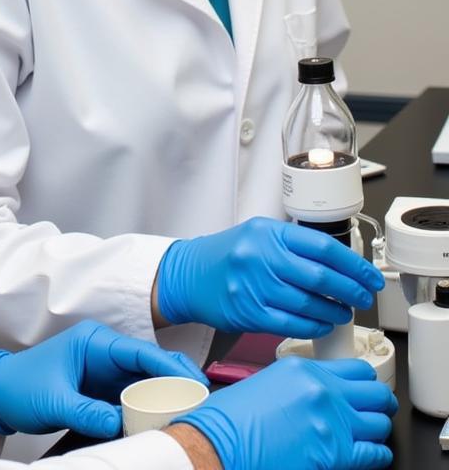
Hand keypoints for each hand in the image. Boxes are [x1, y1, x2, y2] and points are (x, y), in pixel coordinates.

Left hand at [0, 319, 206, 437]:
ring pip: (146, 383)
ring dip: (165, 398)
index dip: (169, 365)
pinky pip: (134, 399)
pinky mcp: (104, 392)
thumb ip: (87, 412)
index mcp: (94, 342)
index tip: (194, 383)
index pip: (140, 351)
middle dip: (176, 382)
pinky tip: (164, 424)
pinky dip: (149, 410)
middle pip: (150, 366)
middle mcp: (104, 354)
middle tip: (202, 404)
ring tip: (190, 416)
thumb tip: (119, 424)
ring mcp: (106, 373)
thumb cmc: (20, 386)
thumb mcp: (53, 400)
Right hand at [156, 217, 384, 336]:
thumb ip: (293, 245)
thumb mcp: (258, 236)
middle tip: (364, 297)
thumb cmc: (228, 256)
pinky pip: (293, 324)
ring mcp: (254, 285)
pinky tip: (322, 324)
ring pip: (309, 304)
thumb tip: (342, 264)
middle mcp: (260, 256)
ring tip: (344, 312)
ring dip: (335, 311)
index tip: (370, 276)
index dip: (354, 265)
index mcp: (267, 232)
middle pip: (321, 277)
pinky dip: (314, 327)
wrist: (189, 275)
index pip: (323, 247)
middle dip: (351, 290)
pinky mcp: (249, 312)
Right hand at [174, 357, 395, 469]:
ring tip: (367, 433)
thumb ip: (300, 385)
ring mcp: (331, 421)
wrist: (220, 440)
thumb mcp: (267, 383)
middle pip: (376, 392)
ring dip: (375, 429)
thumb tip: (319, 396)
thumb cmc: (232, 417)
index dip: (364, 382)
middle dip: (378, 403)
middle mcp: (322, 390)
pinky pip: (376, 453)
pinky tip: (369, 454)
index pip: (356, 369)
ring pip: (380, 422)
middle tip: (373, 410)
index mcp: (302, 368)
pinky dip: (377, 455)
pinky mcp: (336, 452)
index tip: (362, 389)